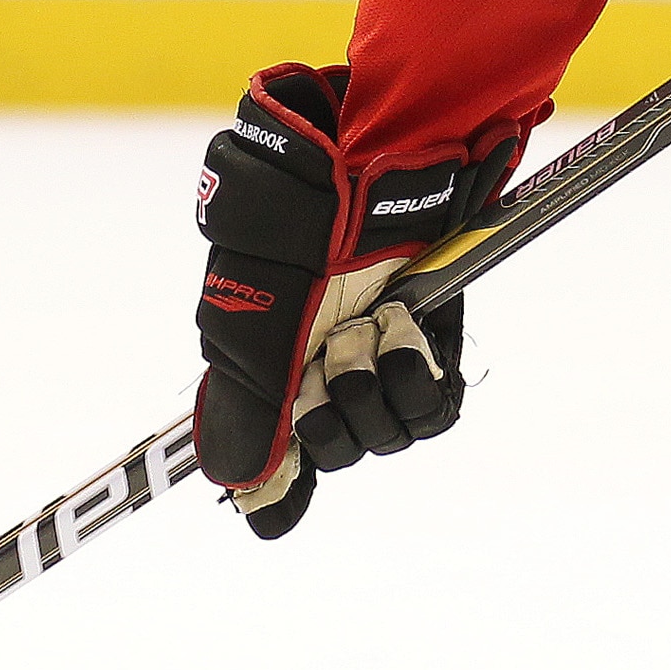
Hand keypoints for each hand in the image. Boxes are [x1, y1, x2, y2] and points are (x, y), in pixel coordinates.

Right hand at [191, 64, 516, 539]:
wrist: (380, 164)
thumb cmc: (304, 225)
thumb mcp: (257, 317)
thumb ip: (246, 405)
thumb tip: (238, 488)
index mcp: (264, 363)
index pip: (273, 457)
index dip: (278, 484)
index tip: (278, 505)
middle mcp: (321, 367)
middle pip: (332, 451)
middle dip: (331, 413)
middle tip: (330, 353)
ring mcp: (379, 359)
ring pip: (383, 436)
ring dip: (374, 385)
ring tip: (371, 323)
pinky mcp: (431, 348)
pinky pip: (432, 410)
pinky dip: (416, 375)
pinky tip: (404, 327)